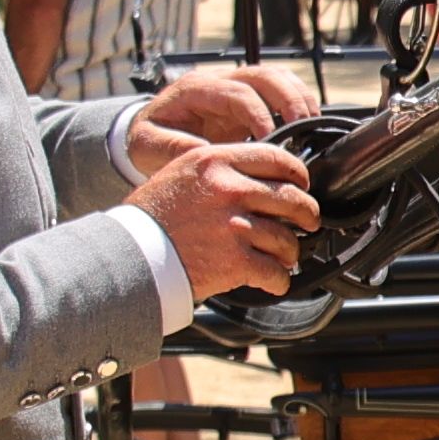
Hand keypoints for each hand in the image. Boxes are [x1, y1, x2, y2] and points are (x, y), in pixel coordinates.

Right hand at [133, 138, 318, 302]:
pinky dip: (279, 280)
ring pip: (286, 239)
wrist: (130, 254)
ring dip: (290, 252)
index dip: (298, 175)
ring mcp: (235, 225)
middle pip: (292, 199)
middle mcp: (229, 189)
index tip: (301, 185)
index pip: (278, 159)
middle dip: (306, 214)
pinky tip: (273, 281)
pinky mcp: (236, 260)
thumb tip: (260, 179)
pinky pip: (275, 271)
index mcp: (216, 161)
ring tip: (283, 257)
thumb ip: (221, 170)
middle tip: (308, 222)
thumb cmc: (153, 217)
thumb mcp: (182, 174)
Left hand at [135, 62, 316, 151]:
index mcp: (194, 89)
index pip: (236, 92)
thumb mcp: (147, 147)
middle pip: (263, 75)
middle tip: (302, 129)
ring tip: (311, 127)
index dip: (259, 113)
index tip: (270, 141)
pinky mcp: (250, 99)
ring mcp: (235, 87)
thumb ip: (173, 149)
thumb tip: (210, 153)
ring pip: (277, 76)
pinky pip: (282, 90)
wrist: (150, 134)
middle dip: (288, 99)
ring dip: (298, 98)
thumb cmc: (149, 140)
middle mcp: (218, 81)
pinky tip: (307, 127)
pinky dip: (299, 104)